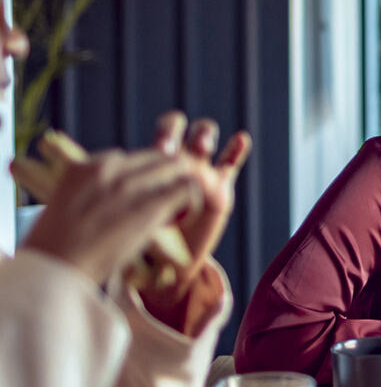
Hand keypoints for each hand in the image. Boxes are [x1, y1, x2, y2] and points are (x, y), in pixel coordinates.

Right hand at [23, 148, 202, 286]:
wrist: (52, 272)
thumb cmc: (55, 251)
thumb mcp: (64, 209)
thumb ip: (90, 196)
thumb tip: (109, 202)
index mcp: (85, 167)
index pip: (131, 158)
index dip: (143, 177)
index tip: (140, 200)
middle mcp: (109, 169)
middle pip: (159, 157)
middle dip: (170, 176)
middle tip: (169, 203)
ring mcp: (130, 185)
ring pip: (179, 166)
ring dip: (183, 186)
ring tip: (177, 211)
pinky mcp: (149, 205)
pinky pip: (188, 188)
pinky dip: (192, 201)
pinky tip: (182, 218)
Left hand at [153, 111, 251, 276]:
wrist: (165, 259)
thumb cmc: (141, 238)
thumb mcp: (134, 222)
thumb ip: (141, 206)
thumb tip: (138, 193)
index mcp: (149, 161)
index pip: (160, 136)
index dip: (165, 136)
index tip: (162, 149)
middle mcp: (173, 159)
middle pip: (177, 126)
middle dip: (177, 130)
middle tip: (176, 147)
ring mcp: (199, 169)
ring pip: (203, 137)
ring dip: (204, 135)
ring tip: (203, 146)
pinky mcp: (221, 185)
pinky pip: (230, 163)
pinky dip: (237, 150)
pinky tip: (240, 140)